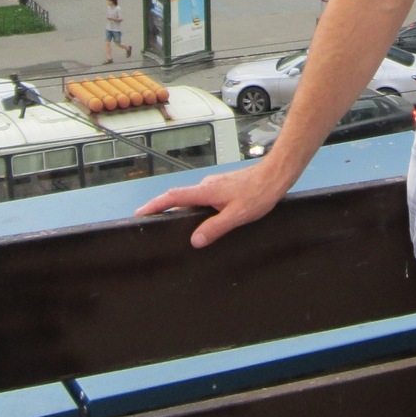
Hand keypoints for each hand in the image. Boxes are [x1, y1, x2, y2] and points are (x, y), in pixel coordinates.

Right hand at [132, 160, 288, 247]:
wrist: (275, 175)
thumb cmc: (259, 193)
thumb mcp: (237, 215)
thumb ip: (215, 228)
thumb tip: (195, 240)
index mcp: (206, 191)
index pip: (173, 197)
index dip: (155, 205)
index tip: (140, 212)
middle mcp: (207, 185)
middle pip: (178, 196)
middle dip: (162, 207)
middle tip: (149, 219)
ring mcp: (215, 184)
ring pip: (192, 197)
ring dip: (180, 207)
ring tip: (172, 221)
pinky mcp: (223, 186)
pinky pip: (203, 196)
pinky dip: (195, 205)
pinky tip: (202, 216)